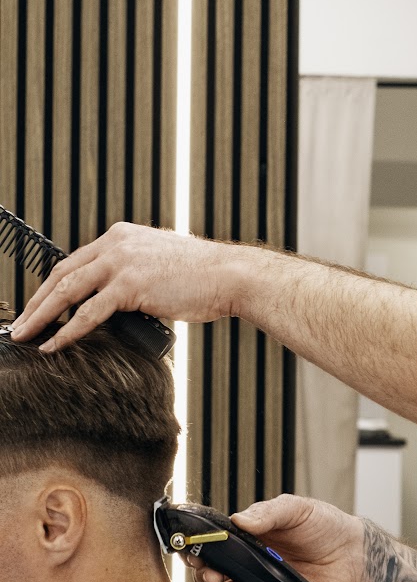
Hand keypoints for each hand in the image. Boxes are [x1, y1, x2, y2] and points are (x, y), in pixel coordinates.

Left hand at [7, 222, 251, 352]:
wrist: (230, 276)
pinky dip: (68, 331)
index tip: (39, 307)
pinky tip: (54, 344)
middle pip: (61, 274)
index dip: (52, 287)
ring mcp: (121, 262)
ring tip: (26, 336)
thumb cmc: (203, 277)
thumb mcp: (159, 266)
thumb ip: (134, 276)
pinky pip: (88, 312)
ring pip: (67, 291)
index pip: (74, 262)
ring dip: (41, 316)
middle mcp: (116, 244)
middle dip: (36, 302)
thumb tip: (117, 303)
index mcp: (121, 237)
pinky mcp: (130, 285)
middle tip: (19, 325)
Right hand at [186, 495, 364, 581]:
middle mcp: (254, 561)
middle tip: (211, 575)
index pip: (218, 544)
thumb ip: (267, 512)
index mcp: (252, 536)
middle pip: (219, 572)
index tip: (193, 553)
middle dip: (209, 576)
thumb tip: (239, 520)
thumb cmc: (325, 526)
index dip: (202, 550)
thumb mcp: (295, 509)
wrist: (353, 553)